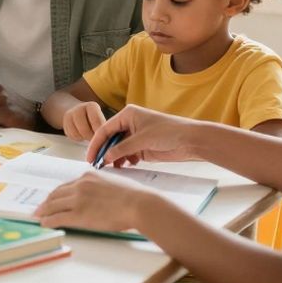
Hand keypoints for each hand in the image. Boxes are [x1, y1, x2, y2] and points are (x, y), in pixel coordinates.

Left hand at [34, 170, 166, 232]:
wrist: (139, 204)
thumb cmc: (134, 197)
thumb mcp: (114, 183)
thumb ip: (101, 187)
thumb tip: (98, 195)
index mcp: (88, 177)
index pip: (67, 185)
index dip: (57, 194)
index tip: (52, 199)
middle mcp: (80, 185)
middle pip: (56, 194)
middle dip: (46, 202)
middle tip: (40, 208)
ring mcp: (77, 199)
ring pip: (52, 205)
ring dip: (43, 211)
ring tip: (38, 216)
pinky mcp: (78, 214)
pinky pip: (56, 217)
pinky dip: (48, 220)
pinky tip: (44, 223)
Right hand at [63, 102, 106, 141]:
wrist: (79, 112)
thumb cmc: (95, 118)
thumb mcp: (101, 119)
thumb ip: (102, 127)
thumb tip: (104, 139)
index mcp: (91, 106)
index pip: (96, 120)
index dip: (98, 131)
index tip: (101, 137)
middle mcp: (79, 108)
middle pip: (84, 129)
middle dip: (90, 137)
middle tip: (95, 139)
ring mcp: (70, 115)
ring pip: (76, 133)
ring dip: (83, 138)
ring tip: (88, 136)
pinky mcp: (64, 123)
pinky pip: (71, 135)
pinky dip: (77, 138)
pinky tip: (81, 134)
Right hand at [87, 105, 201, 166]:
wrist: (191, 140)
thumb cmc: (168, 132)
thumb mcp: (142, 139)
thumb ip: (121, 149)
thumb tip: (105, 157)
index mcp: (127, 115)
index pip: (105, 129)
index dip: (96, 144)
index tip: (90, 157)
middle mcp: (130, 124)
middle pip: (110, 139)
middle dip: (105, 152)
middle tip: (98, 165)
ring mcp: (136, 136)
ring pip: (118, 148)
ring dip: (115, 158)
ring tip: (113, 167)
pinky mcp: (142, 147)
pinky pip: (127, 155)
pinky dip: (125, 160)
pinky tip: (127, 165)